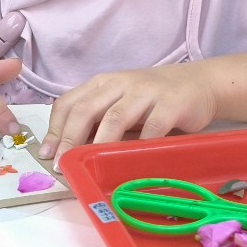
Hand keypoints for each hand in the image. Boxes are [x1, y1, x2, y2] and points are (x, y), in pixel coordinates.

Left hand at [38, 64, 217, 164]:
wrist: (199, 82)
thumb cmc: (153, 98)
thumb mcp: (121, 102)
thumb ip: (98, 119)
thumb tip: (68, 151)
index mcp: (103, 84)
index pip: (69, 102)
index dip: (55, 128)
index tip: (47, 153)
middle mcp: (120, 84)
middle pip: (87, 109)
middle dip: (70, 138)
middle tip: (63, 163)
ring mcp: (146, 92)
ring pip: (116, 116)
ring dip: (100, 143)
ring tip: (90, 164)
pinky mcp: (171, 103)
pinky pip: (153, 126)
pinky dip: (141, 145)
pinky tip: (133, 162)